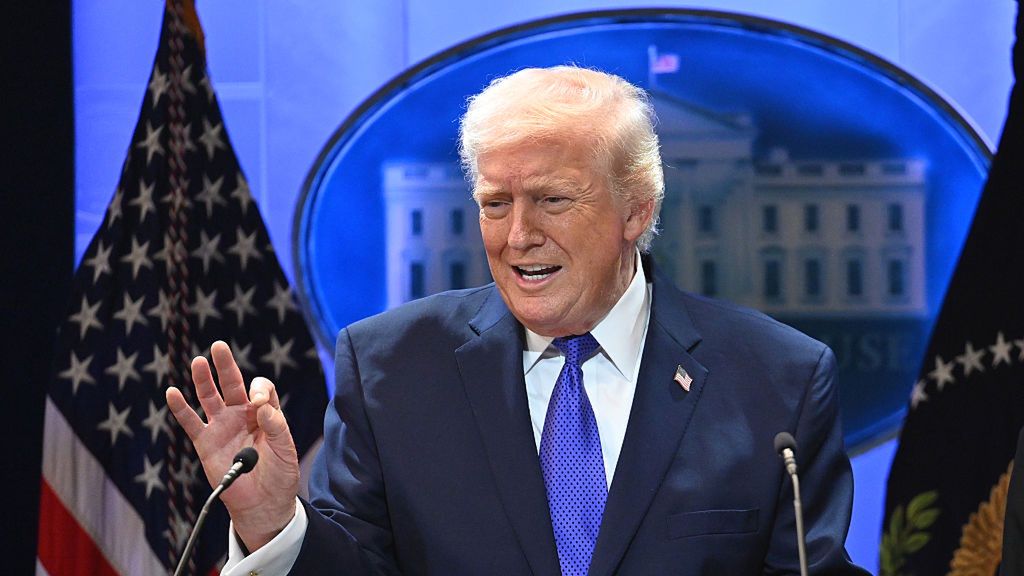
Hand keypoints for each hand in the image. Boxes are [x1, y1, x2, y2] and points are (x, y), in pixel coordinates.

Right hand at [165, 340, 299, 550]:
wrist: (263, 503)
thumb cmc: (280, 475)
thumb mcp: (286, 449)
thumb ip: (277, 425)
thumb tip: (261, 405)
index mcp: (265, 413)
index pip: (260, 389)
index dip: (259, 389)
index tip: (259, 402)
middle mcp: (242, 415)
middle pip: (232, 384)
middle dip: (226, 366)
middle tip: (218, 347)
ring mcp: (222, 427)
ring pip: (210, 398)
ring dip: (203, 380)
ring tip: (198, 362)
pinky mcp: (206, 443)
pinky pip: (191, 423)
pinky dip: (180, 408)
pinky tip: (172, 393)